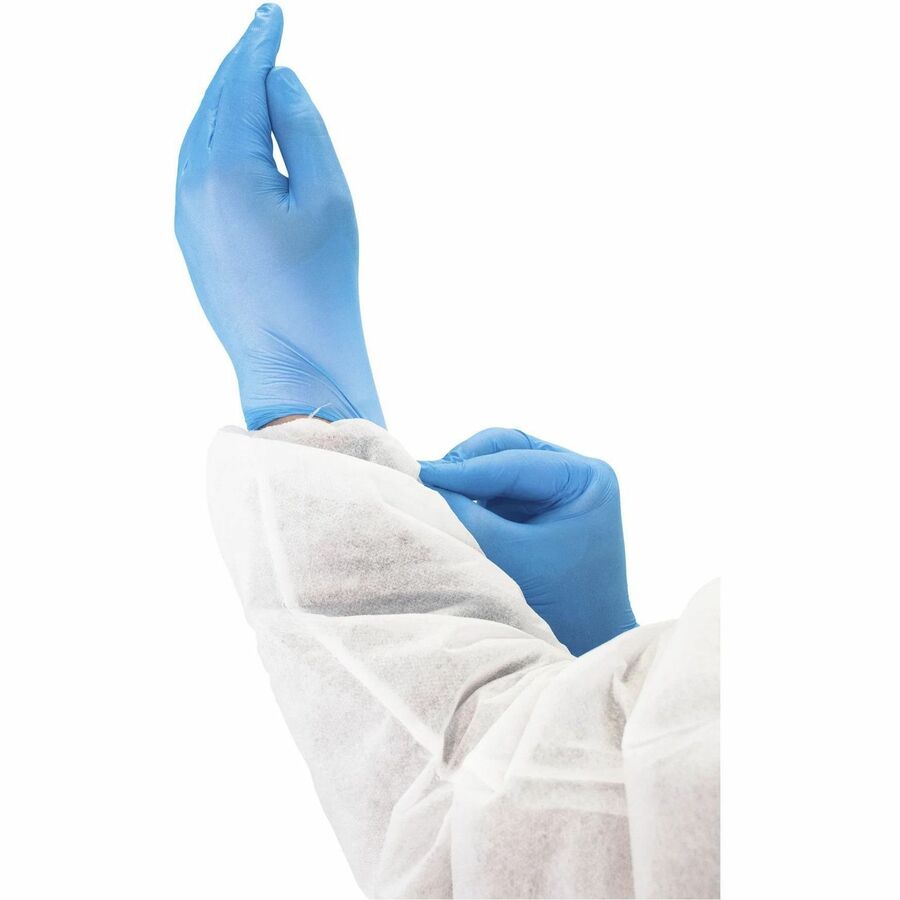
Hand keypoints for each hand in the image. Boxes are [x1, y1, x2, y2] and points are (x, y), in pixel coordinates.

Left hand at [175, 5, 383, 428]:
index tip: (271, 16)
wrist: (293, 361)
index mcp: (224, 171)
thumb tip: (277, 81)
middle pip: (211, 105)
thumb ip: (303, 126)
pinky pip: (199, 171)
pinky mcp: (191, 240)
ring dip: (225, 103)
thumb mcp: (329, 196)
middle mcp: (191, 187)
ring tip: (250, 78)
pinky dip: (218, 140)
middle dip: (237, 68)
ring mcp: (185, 216)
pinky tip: (237, 136)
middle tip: (261, 36)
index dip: (257, 46)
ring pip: (200, 137)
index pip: (239, 86)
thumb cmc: (322, 282)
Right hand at [419, 428, 635, 654]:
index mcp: (586, 478)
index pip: (514, 461)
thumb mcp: (510, 554)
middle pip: (505, 447)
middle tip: (424, 479)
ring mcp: (556, 486)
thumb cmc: (561, 605)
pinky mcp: (537, 503)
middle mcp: (575, 472)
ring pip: (496, 461)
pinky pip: (495, 484)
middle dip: (464, 463)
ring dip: (464, 476)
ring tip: (431, 491)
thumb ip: (467, 515)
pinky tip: (447, 503)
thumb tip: (424, 481)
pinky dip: (470, 491)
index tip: (420, 473)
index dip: (463, 468)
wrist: (588, 641)